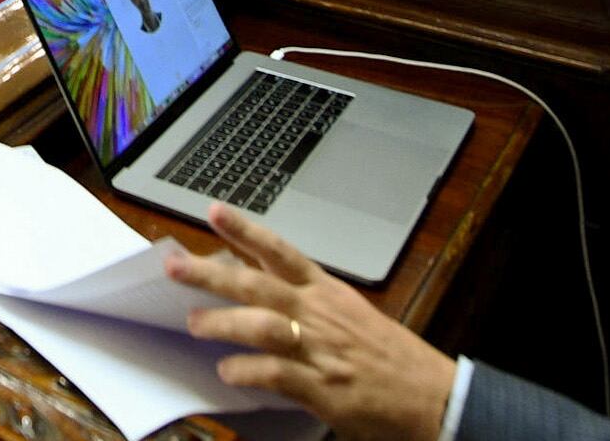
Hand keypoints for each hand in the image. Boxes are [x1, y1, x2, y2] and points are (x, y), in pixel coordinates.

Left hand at [168, 204, 458, 440]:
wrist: (435, 398)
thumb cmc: (393, 360)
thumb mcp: (352, 317)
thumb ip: (309, 304)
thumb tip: (262, 293)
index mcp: (328, 293)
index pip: (281, 252)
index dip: (245, 231)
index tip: (213, 211)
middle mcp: (320, 314)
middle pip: (257, 284)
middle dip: (211, 273)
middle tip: (174, 265)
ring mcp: (320, 349)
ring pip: (261, 324)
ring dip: (222, 322)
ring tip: (194, 323)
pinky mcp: (323, 387)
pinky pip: (275, 373)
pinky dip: (247, 370)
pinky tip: (227, 372)